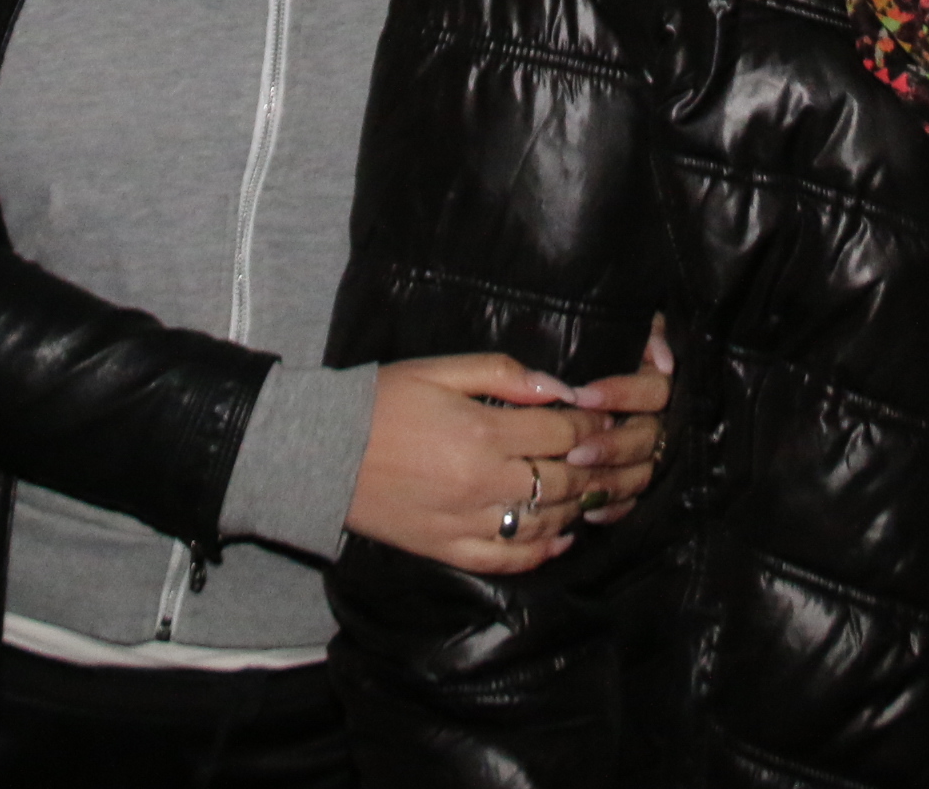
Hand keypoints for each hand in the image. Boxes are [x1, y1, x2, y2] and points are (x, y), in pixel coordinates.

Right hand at [345, 334, 668, 573]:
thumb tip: (559, 388)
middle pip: (562, 480)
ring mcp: (467, 521)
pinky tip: (559, 539)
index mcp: (484, 432)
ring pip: (543, 523)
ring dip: (573, 508)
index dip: (590, 425)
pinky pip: (507, 560)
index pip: (562, 432)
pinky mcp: (448, 548)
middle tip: (607, 457)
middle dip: (591, 466)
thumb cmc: (381, 401)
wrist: (321, 451)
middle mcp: (483, 482)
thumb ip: (502, 374)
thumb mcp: (440, 370)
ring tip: (586, 492)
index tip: (603, 418)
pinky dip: (540, 553)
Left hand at [562, 317, 675, 526]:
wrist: (596, 374)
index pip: (653, 392)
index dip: (620, 394)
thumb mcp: (625, 332)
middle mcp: (660, 421)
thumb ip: (649, 335)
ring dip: (610, 479)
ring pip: (641, 473)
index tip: (581, 395)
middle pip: (647, 438)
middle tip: (575, 451)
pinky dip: (614, 508)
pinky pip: (634, 500)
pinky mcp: (639, 482)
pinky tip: (589, 511)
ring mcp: (652, 455)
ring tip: (576, 478)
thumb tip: (665, 361)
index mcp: (658, 385)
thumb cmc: (606, 349)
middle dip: (611, 446)